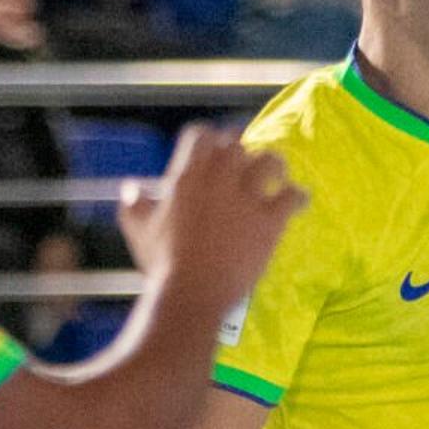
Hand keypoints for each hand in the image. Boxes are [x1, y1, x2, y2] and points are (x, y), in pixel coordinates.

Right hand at [134, 120, 304, 328]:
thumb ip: (134, 204)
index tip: (213, 149)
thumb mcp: (139, 230)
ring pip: (270, 161)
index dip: (209, 139)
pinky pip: (292, 196)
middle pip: (237, 144)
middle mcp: (218, 178)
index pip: (200, 134)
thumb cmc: (162, 263)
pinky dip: (297, 196)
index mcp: (185, 175)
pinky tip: (297, 201)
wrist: (191, 293)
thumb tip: (131, 188)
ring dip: (274, 166)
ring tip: (276, 176)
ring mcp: (246, 198)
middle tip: (246, 163)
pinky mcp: (269, 221)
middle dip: (242, 151)